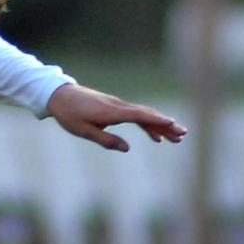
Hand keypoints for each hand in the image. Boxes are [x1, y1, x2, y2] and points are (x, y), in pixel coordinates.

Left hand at [46, 83, 186, 151]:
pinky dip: (148, 124)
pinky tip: (155, 136)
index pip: (139, 115)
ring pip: (144, 115)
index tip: (172, 124)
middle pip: (147, 115)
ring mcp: (118, 106)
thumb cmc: (70, 115)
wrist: (60, 96)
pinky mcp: (115, 108)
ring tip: (176, 138)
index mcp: (111, 112)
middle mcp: (118, 107)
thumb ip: (105, 140)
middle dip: (166, 125)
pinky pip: (136, 116)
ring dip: (160, 126)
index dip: (156, 120)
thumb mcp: (84, 131)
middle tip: (183, 135)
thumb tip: (127, 148)